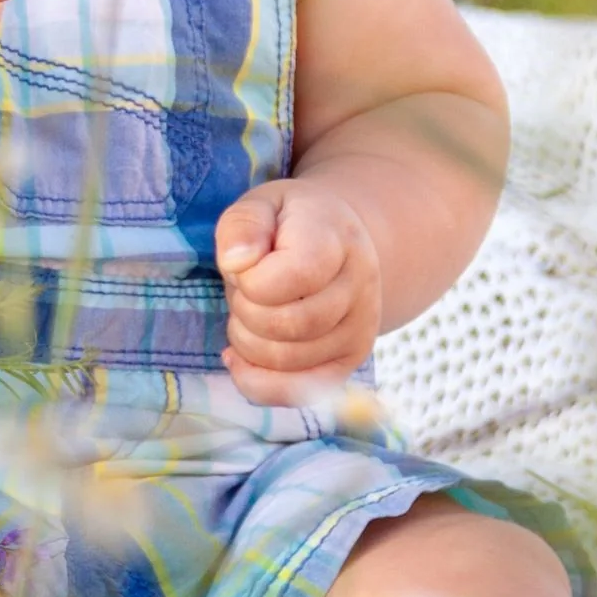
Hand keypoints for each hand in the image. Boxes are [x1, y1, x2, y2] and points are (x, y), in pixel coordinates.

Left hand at [216, 178, 381, 408]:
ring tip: (250, 312)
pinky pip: (298, 393)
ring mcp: (359, 331)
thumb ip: (243, 224)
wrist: (341, 245)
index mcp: (339, 239)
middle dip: (244, 310)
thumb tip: (236, 263)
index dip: (250, 278)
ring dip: (247, 343)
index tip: (244, 262)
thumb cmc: (291, 224)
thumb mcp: (262, 203)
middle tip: (244, 289)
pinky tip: (239, 360)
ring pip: (286, 361)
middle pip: (286, 324)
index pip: (294, 276)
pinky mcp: (348, 363)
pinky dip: (258, 384)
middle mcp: (360, 288)